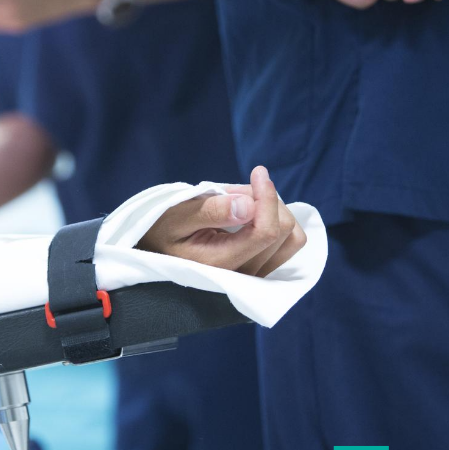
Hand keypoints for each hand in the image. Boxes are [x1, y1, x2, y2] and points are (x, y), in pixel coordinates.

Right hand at [139, 166, 306, 276]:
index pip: (266, 232)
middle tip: (239, 189)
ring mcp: (255, 276)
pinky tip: (252, 213)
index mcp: (221, 264)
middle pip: (283, 231)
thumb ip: (213, 210)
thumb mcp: (177, 215)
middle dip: (267, 200)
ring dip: (274, 210)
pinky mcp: (261, 271)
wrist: (156, 252)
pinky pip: (287, 244)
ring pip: (292, 238)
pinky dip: (276, 220)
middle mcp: (243, 276)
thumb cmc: (162, 230)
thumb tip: (249, 205)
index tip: (257, 172)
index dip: (268, 196)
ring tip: (245, 200)